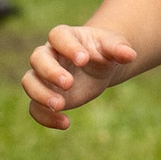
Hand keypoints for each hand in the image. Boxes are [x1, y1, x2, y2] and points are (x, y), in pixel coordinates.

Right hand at [23, 21, 139, 127]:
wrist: (98, 66)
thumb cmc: (103, 51)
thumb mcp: (113, 46)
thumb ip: (119, 49)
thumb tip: (131, 55)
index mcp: (64, 36)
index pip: (58, 36)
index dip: (68, 47)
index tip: (83, 59)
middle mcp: (48, 54)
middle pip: (37, 58)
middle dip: (50, 72)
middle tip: (69, 84)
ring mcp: (43, 76)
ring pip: (29, 82)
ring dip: (41, 94)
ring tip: (60, 106)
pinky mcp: (44, 96)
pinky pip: (34, 107)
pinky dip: (45, 117)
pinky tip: (65, 123)